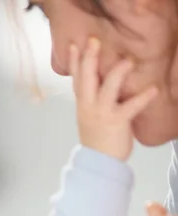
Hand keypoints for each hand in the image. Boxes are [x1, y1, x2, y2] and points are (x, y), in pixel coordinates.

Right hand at [70, 38, 158, 160]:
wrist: (97, 163)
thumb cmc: (96, 138)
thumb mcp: (88, 115)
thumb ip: (91, 98)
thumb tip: (98, 81)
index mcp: (83, 103)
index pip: (76, 79)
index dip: (74, 62)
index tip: (76, 45)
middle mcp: (89, 105)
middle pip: (86, 78)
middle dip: (89, 59)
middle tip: (94, 41)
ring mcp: (102, 113)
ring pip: (107, 88)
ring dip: (117, 73)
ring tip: (128, 61)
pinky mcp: (116, 122)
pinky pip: (131, 107)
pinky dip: (143, 98)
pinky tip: (153, 90)